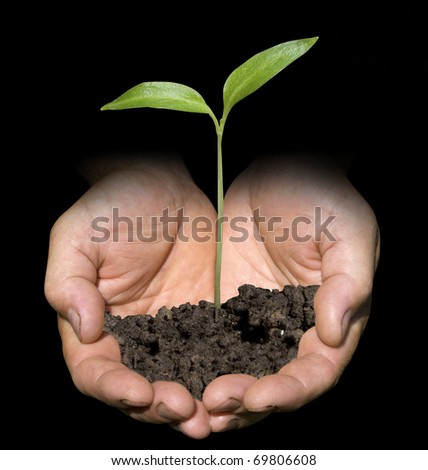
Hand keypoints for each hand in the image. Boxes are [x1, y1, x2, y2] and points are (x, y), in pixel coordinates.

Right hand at [45, 155, 219, 438]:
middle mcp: (133, 335)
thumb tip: (82, 328)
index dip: (113, 389)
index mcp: (97, 323)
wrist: (164, 185)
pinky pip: (211, 355)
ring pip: (178, 380)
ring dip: (191, 405)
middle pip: (139, 388)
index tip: (137, 391)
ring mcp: (171, 331)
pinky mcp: (204, 320)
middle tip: (183, 410)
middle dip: (157, 406)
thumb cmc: (116, 205)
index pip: (95, 371)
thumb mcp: (78, 235)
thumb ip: (69, 282)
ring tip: (208, 416)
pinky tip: (233, 386)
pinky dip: (219, 376)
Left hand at [201, 154, 379, 431]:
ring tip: (196, 404)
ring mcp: (259, 320)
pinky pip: (214, 343)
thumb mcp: (347, 229)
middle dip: (250, 401)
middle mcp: (295, 327)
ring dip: (223, 393)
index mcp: (331, 316)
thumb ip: (349, 281)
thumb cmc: (320, 194)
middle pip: (278, 382)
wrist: (277, 169)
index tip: (259, 395)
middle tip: (218, 406)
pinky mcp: (228, 307)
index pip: (318, 370)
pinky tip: (181, 375)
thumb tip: (336, 333)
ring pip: (244, 371)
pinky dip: (201, 364)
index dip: (292, 391)